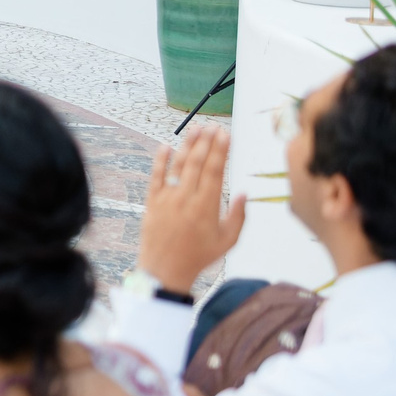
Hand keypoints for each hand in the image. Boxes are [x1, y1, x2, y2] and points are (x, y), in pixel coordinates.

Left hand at [137, 120, 244, 293]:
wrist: (165, 270)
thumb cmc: (199, 256)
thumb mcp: (227, 241)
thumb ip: (238, 216)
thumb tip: (243, 193)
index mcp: (206, 206)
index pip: (214, 171)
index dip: (220, 150)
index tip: (225, 134)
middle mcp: (185, 198)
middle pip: (196, 163)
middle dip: (206, 142)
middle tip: (213, 126)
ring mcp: (167, 199)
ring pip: (177, 166)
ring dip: (186, 145)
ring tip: (196, 128)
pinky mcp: (152, 202)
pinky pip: (155, 177)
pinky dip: (160, 161)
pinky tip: (166, 146)